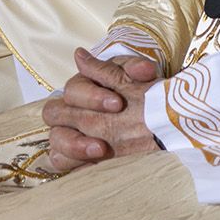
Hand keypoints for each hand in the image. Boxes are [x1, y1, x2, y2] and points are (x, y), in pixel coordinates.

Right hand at [42, 48, 160, 172]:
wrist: (165, 121)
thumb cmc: (149, 95)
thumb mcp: (141, 77)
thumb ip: (122, 65)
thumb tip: (85, 55)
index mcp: (84, 87)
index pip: (73, 90)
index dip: (92, 96)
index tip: (118, 103)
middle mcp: (72, 110)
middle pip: (55, 113)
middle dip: (81, 119)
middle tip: (109, 122)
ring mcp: (72, 133)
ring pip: (55, 139)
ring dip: (74, 145)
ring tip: (100, 149)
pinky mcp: (77, 156)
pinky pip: (61, 162)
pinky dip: (74, 163)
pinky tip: (94, 164)